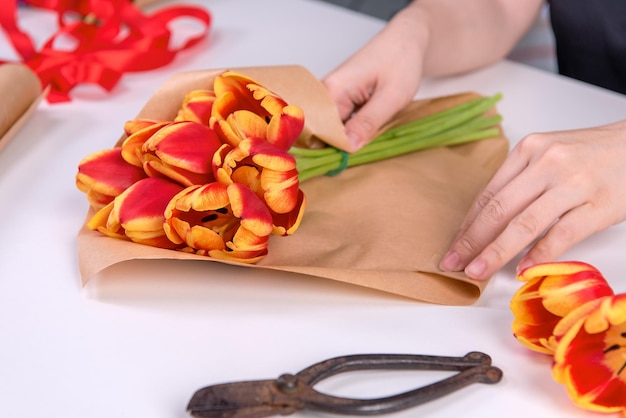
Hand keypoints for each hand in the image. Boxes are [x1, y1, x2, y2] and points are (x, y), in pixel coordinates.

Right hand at [322, 6, 426, 149]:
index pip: (323, 131)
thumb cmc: (401, 61)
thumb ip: (368, 122)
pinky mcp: (340, 99)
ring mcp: (332, 96)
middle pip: (323, 131)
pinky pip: (339, 122)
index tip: (347, 163)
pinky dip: (351, 131)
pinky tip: (365, 132)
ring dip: (347, 139)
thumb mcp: (391, 96)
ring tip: (366, 140)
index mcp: (333, 90)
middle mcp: (326, 92)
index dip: (334, 149)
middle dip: (339, 146)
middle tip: (362, 152)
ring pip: (332, 129)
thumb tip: (348, 147)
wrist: (406, 41)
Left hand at [440, 120, 625, 278]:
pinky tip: (522, 269)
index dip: (468, 224)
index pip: (490, 194)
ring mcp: (572, 184)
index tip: (454, 246)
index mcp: (529, 150)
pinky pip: (561, 234)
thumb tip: (485, 220)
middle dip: (472, 241)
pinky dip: (539, 254)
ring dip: (495, 252)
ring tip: (477, 271)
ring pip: (524, 224)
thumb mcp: (549, 155)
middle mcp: (547, 163)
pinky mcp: (598, 205)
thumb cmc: (591, 155)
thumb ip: (520, 182)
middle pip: (499, 209)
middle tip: (454, 263)